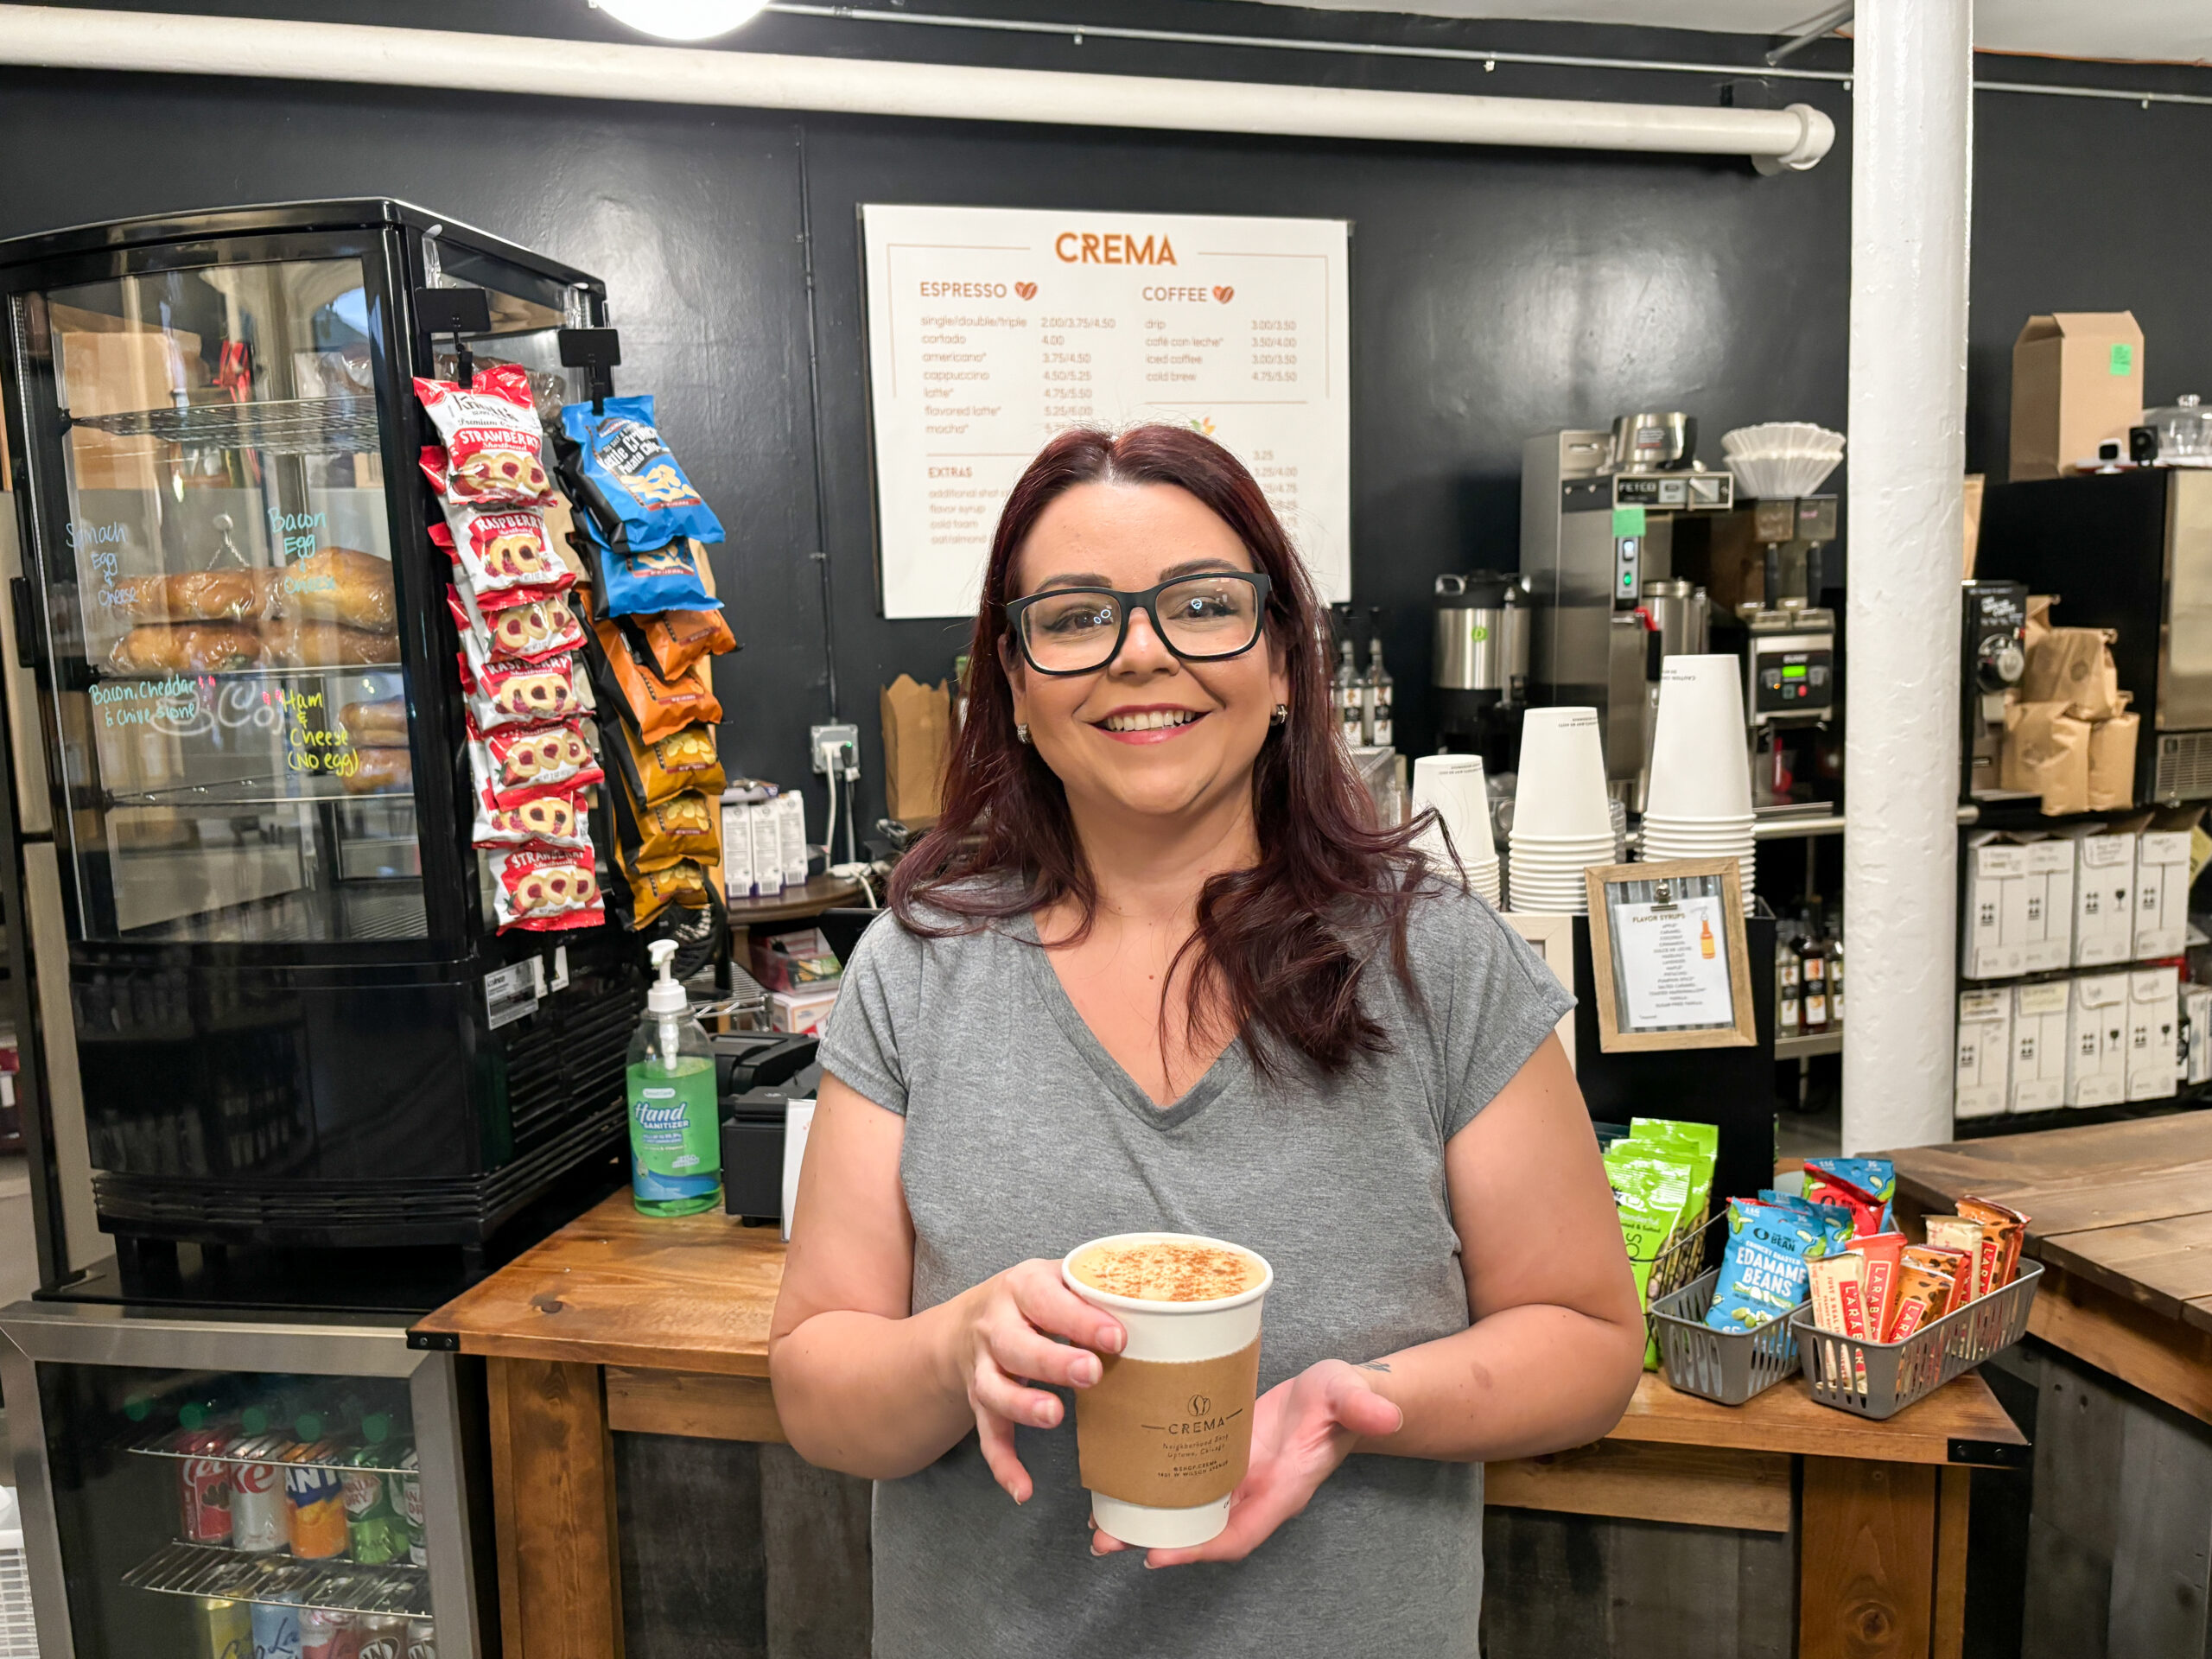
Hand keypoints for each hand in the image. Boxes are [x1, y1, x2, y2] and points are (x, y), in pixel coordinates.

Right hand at [951, 1259, 1125, 1504]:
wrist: (973, 1319)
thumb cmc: (1037, 1299)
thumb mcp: (1061, 1280)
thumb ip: (1098, 1290)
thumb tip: (1158, 1304)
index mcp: (1023, 1287)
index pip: (1049, 1299)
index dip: (1081, 1320)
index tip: (1117, 1337)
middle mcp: (995, 1326)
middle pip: (1015, 1344)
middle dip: (1052, 1361)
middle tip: (1092, 1373)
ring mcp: (983, 1365)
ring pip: (993, 1389)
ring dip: (1022, 1404)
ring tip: (1055, 1416)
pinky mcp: (980, 1400)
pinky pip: (988, 1434)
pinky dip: (1002, 1463)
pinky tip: (1023, 1489)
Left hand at [1091, 1358, 1403, 1567]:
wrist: (1338, 1395)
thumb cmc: (1344, 1399)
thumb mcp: (1349, 1395)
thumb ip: (1361, 1406)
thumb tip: (1385, 1416)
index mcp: (1281, 1490)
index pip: (1237, 1534)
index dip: (1198, 1549)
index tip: (1158, 1557)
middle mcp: (1252, 1493)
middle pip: (1199, 1531)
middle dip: (1154, 1541)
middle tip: (1105, 1540)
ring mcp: (1234, 1478)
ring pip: (1184, 1510)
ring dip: (1144, 1519)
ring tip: (1098, 1523)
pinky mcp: (1220, 1455)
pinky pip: (1182, 1481)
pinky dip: (1151, 1487)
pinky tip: (1120, 1481)